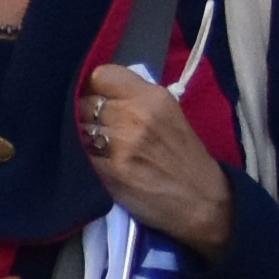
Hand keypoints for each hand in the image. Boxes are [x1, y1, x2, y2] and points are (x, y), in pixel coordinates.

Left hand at [80, 62, 237, 253]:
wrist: (202, 202)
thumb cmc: (187, 160)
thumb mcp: (171, 116)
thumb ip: (138, 101)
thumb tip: (101, 93)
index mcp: (153, 97)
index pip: (102, 75)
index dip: (95, 88)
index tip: (98, 99)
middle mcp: (135, 115)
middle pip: (85, 101)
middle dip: (85, 113)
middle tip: (97, 128)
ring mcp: (120, 144)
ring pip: (77, 128)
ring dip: (82, 137)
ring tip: (97, 148)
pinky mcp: (109, 171)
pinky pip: (79, 156)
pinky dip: (82, 159)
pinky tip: (96, 165)